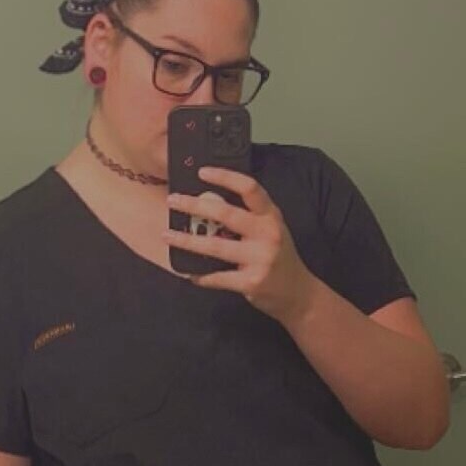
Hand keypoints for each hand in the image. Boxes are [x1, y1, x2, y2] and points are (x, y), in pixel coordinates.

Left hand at [163, 166, 315, 323]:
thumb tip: (209, 203)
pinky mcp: (251, 282)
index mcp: (271, 216)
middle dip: (195, 206)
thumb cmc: (279, 258)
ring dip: (187, 240)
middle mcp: (267, 233)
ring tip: (167, 235)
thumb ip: (249, 217)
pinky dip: (201, 275)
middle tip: (172, 201)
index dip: (225, 177)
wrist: (298, 293)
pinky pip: (218, 277)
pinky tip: (189, 273)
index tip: (202, 172)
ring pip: (215, 246)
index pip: (249, 188)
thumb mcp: (271, 230)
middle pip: (226, 214)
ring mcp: (260, 258)